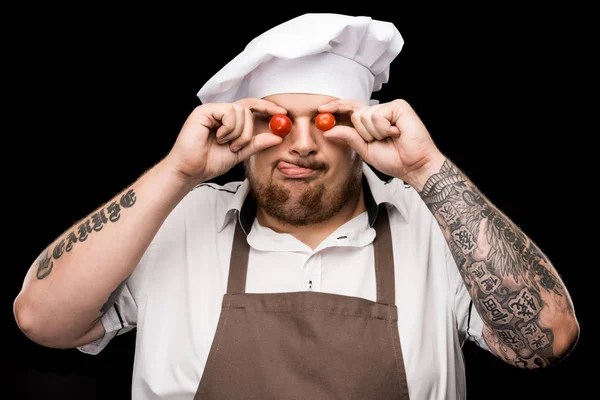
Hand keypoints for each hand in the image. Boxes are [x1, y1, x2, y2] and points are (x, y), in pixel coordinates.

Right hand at [166, 98, 285, 184]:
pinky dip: (228, 128)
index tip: (282, 113)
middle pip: (248, 110)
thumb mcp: (240, 153)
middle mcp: (220, 112)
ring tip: (224, 143)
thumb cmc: (210, 162)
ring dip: (237, 133)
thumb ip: (257, 143)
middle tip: (236, 146)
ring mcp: (212, 110)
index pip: (251, 107)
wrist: (191, 171)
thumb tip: (277, 137)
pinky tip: (218, 137)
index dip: (267, 107)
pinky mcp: (205, 111)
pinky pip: (229, 112)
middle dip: (247, 132)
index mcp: (228, 120)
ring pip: (240, 112)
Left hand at [318, 99, 445, 186]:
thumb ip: (348, 137)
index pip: (351, 109)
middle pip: (356, 114)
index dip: (336, 107)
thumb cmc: (394, 160)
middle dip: (363, 133)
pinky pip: (377, 115)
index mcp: (372, 121)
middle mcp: (380, 111)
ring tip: (391, 138)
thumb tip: (328, 130)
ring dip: (375, 133)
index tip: (321, 109)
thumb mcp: (365, 150)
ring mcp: (390, 107)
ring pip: (365, 115)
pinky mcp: (399, 106)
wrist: (413, 165)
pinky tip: (397, 133)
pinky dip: (384, 129)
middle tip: (379, 141)